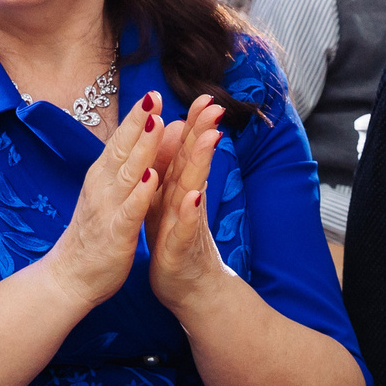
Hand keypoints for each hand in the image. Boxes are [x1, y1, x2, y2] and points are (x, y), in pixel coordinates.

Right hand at [44, 88, 162, 308]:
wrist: (69, 277)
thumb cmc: (93, 234)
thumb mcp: (108, 194)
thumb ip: (123, 167)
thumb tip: (136, 140)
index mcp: (103, 177)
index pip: (120, 141)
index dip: (136, 118)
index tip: (152, 93)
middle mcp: (102, 187)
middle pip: (122, 149)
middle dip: (139, 122)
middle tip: (154, 96)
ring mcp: (107, 209)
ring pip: (126, 173)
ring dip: (142, 148)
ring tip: (157, 124)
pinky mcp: (115, 234)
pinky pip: (129, 210)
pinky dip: (139, 192)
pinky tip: (151, 177)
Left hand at [145, 95, 235, 314]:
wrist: (185, 289)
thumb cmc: (175, 242)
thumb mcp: (171, 202)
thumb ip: (174, 170)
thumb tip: (179, 135)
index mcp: (178, 190)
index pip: (185, 151)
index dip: (193, 124)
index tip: (203, 96)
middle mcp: (186, 202)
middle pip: (193, 163)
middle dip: (202, 133)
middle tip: (214, 106)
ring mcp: (185, 224)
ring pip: (192, 189)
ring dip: (200, 164)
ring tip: (209, 139)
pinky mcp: (179, 249)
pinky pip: (184, 228)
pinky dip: (189, 213)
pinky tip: (194, 197)